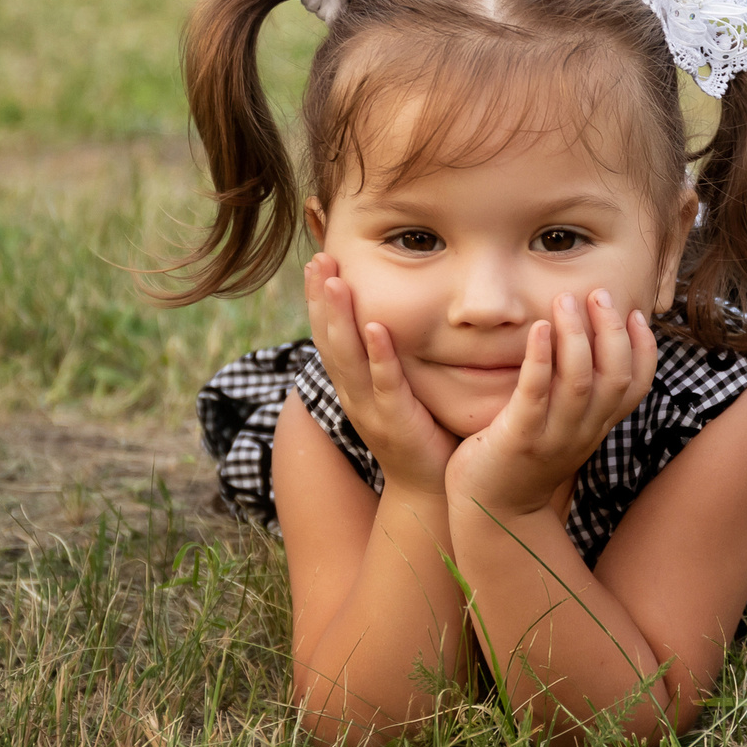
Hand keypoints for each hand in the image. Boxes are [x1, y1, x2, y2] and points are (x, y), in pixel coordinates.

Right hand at [303, 253, 456, 493]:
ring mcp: (371, 408)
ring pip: (349, 358)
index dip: (320, 299)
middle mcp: (353, 393)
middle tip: (318, 258)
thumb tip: (389, 312)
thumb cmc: (418, 431)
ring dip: (340, 318)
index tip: (318, 261)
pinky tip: (378, 327)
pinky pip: (386, 384)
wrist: (428, 488)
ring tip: (334, 280)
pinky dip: (379, 355)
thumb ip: (389, 355)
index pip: (329, 334)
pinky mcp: (397, 421)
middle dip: (322, 298)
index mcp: (352, 384)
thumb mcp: (395, 387)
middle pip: (330, 339)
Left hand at [447, 289, 656, 518]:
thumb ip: (577, 392)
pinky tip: (538, 329)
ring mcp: (552, 437)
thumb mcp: (563, 426)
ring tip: (566, 301)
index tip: (636, 312)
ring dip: (577, 336)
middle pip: (615, 376)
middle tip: (597, 293)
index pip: (637, 385)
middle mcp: (583, 431)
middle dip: (611, 330)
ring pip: (579, 382)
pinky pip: (534, 394)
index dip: (644, 347)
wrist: (492, 513)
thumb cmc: (523, 459)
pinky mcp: (517, 439)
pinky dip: (540, 359)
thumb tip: (586, 342)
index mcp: (597, 426)